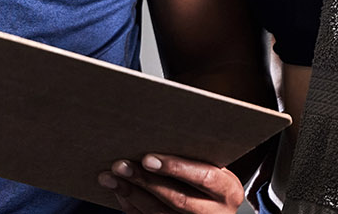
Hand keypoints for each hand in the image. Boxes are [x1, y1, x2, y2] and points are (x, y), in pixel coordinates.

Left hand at [97, 153, 244, 213]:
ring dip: (131, 194)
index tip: (147, 158)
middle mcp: (216, 213)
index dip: (175, 168)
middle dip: (145, 181)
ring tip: (109, 177)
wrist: (214, 208)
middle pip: (178, 199)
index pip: (203, 177)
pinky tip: (119, 191)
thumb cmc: (209, 176)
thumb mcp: (211, 164)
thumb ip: (192, 154)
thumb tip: (151, 131)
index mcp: (228, 190)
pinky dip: (131, 206)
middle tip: (120, 165)